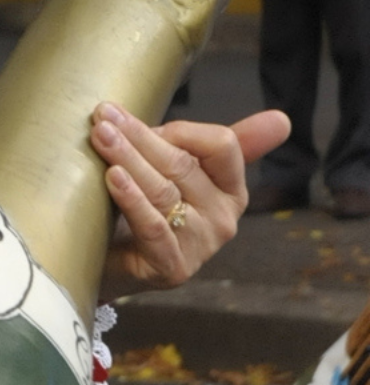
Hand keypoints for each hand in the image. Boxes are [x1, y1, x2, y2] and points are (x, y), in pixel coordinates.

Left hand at [93, 103, 289, 294]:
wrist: (104, 264)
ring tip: (100, 137)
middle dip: (139, 137)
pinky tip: (111, 177)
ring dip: (128, 159)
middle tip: (103, 116)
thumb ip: (210, 143)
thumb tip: (282, 118)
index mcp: (231, 189)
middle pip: (183, 165)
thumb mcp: (175, 172)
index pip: (222, 145)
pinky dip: (132, 199)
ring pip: (163, 191)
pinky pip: (153, 227)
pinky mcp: (172, 268)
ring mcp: (200, 246)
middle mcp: (223, 218)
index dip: (179, 129)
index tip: (131, 120)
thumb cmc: (139, 211)